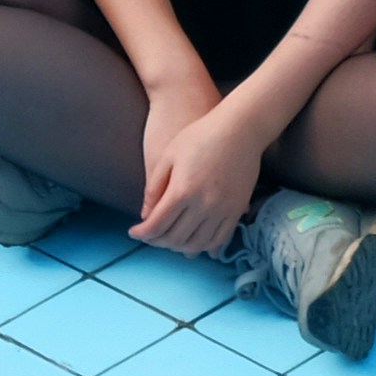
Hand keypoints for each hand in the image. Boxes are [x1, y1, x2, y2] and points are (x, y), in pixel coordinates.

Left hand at [135, 93, 272, 257]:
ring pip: (198, 244)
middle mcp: (203, 205)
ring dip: (180, 247)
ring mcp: (223, 210)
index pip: (157, 225)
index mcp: (182, 190)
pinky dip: (204, 246)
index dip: (142, 233)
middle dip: (157, 241)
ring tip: (170, 239)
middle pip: (175, 238)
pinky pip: (220, 239)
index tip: (134, 232)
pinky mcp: (237, 209)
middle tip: (150, 236)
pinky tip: (194, 241)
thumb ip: (155, 187)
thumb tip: (146, 215)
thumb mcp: (169, 155)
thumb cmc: (201, 135)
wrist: (241, 128)